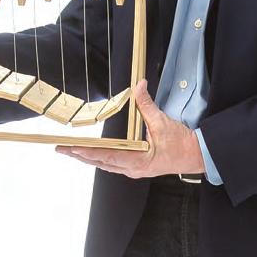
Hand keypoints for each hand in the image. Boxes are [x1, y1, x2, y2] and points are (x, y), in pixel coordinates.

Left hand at [55, 80, 205, 177]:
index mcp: (138, 160)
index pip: (107, 156)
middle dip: (79, 155)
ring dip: (87, 158)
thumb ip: (147, 104)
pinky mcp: (137, 168)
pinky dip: (99, 159)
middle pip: (100, 162)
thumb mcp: (162, 122)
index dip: (87, 152)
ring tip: (70, 152)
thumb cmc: (181, 144)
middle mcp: (133, 169)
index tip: (71, 148)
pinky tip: (91, 156)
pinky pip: (112, 165)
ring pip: (104, 165)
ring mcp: (134, 170)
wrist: (196, 156)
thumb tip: (139, 86)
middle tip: (60, 149)